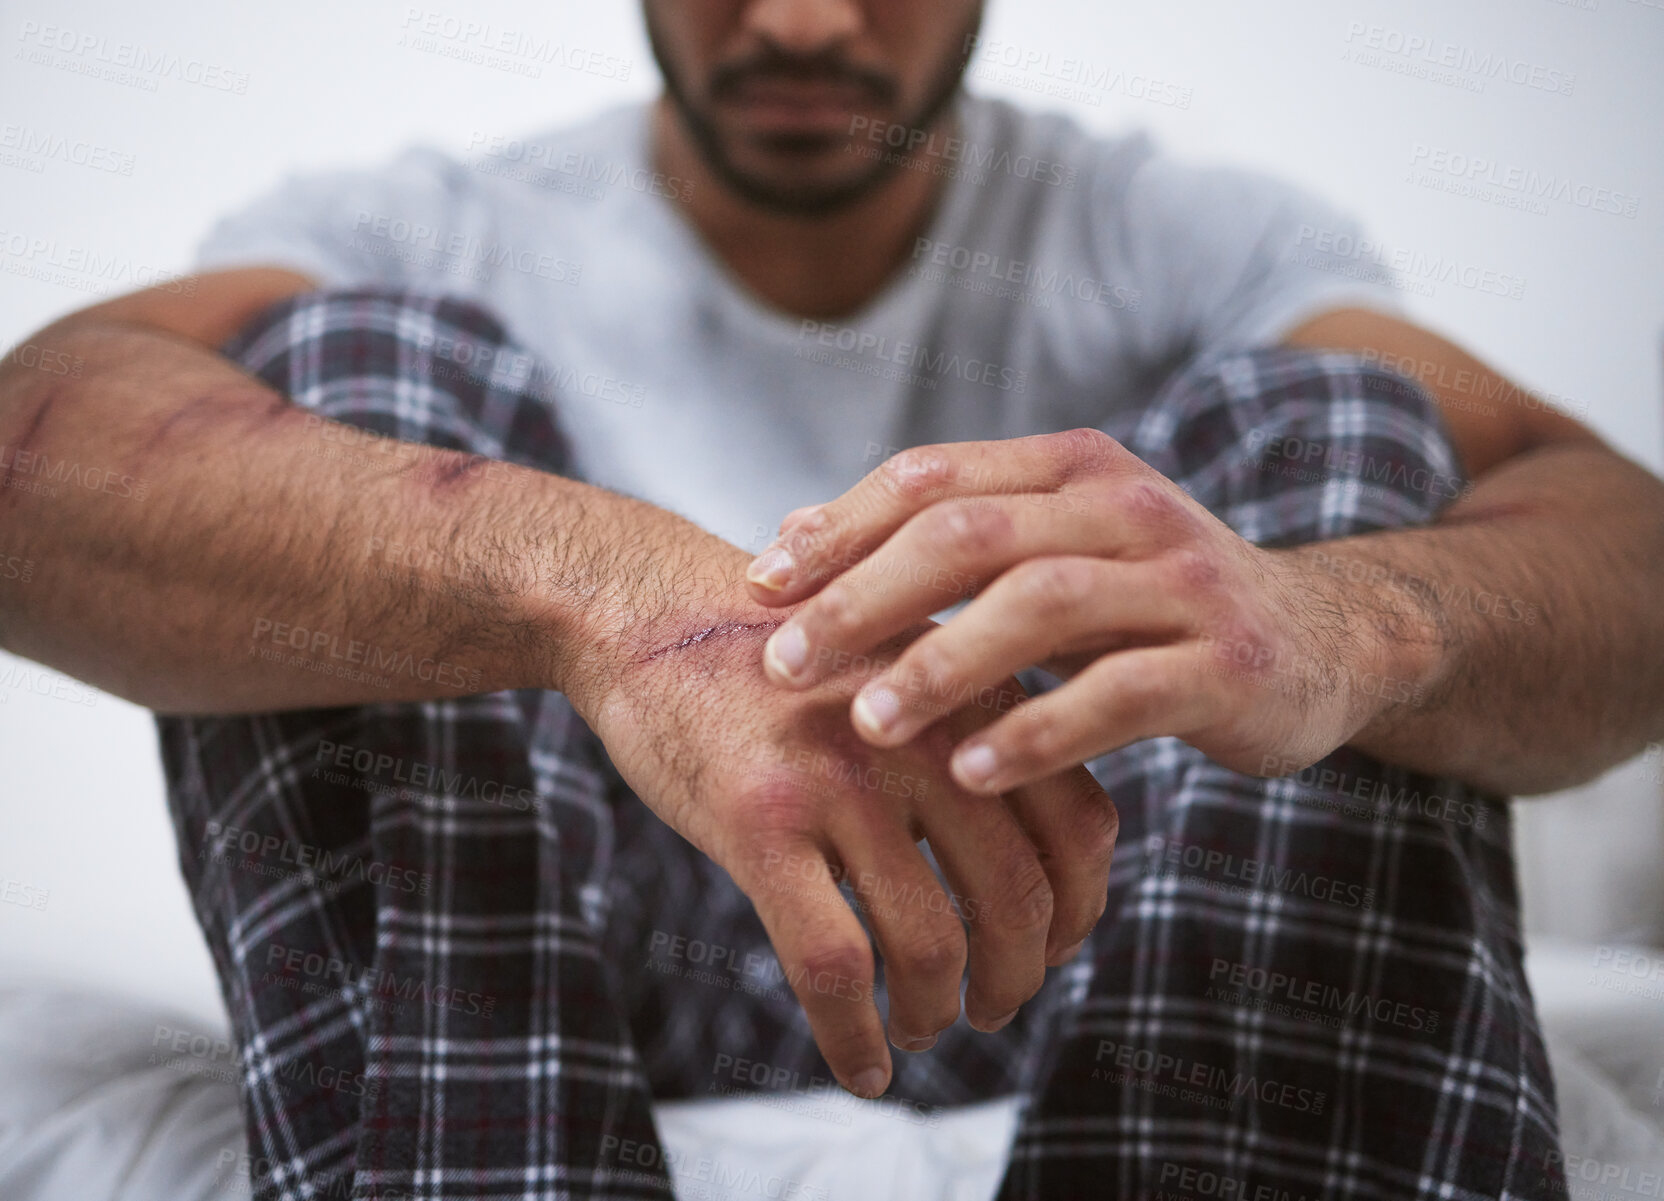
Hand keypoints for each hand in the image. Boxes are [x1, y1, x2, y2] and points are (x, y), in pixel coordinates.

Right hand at [578, 537, 1117, 1099]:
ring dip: (934, 1015)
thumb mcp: (900, 664)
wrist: (649, 608)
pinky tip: (860, 1066)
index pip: (1081, 827)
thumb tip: (1038, 855)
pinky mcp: (760, 822)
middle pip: (1018, 900)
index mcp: (968, 696)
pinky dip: (855, 1040)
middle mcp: (923, 736)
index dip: (1081, 911)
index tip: (1053, 950)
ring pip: (931, 946)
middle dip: (1015, 979)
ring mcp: (842, 780)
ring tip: (918, 1028)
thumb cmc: (778, 654)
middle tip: (991, 1007)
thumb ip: (973, 733)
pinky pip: (834, 968)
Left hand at [742, 429, 1434, 793]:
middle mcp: (1125, 507)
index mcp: (1070, 469)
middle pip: (972, 535)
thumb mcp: (1050, 552)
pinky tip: (972, 773)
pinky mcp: (1226, 664)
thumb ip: (938, 542)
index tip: (761, 585)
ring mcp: (1182, 582)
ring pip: (1042, 606)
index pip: (933, 479)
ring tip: (865, 722)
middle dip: (865, 597)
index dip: (840, 527)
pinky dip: (1040, 731)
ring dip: (942, 663)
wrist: (1323, 638)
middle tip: (784, 661)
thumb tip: (789, 536)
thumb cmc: (1150, 601)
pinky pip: (1120, 696)